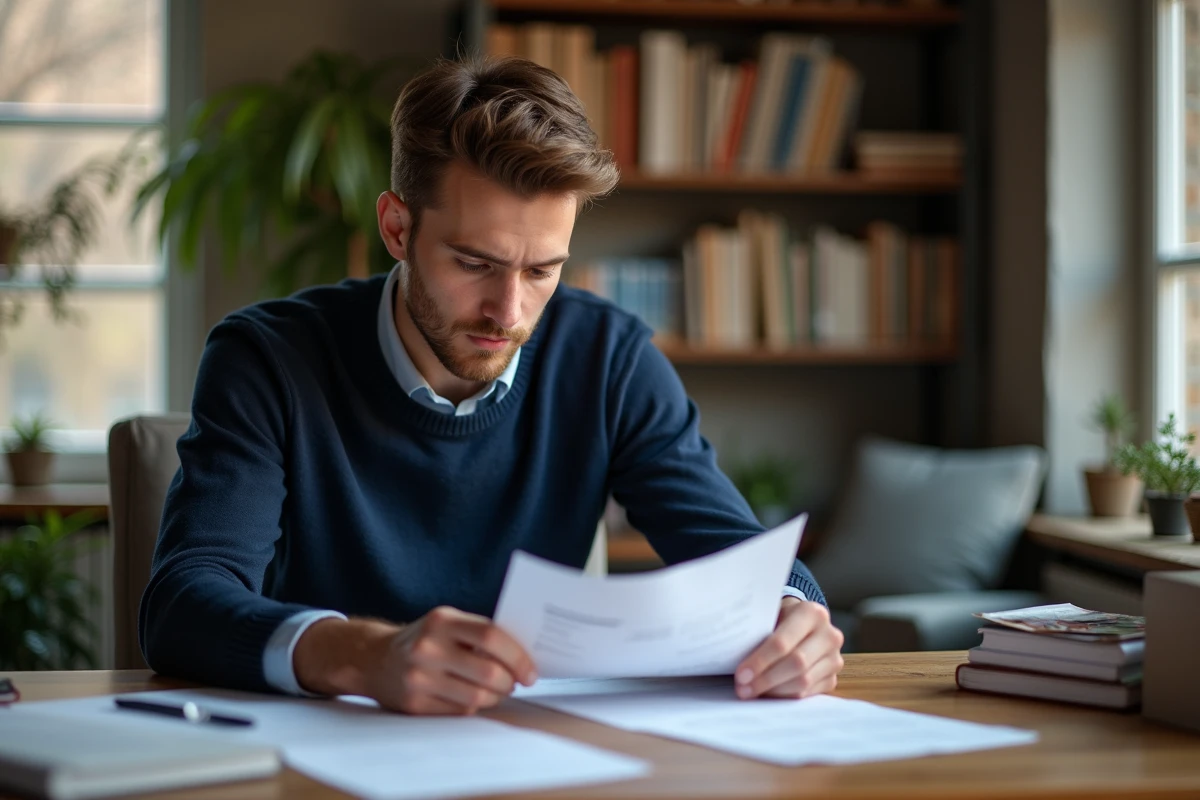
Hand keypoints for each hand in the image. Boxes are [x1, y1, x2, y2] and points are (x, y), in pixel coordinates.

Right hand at [294, 607, 537, 714]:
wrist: (373, 659)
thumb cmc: (424, 640)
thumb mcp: (446, 623)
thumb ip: (478, 634)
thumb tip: (523, 656)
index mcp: (441, 621)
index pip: (492, 637)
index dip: (518, 657)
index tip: (531, 672)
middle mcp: (428, 647)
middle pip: (488, 671)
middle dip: (510, 682)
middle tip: (515, 683)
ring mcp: (419, 677)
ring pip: (476, 697)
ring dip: (494, 697)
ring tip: (496, 691)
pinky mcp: (414, 703)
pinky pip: (459, 711)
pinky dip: (473, 706)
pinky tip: (472, 697)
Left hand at [733, 598, 843, 699]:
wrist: (802, 621)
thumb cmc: (779, 618)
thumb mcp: (770, 615)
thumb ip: (757, 631)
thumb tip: (730, 654)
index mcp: (812, 613)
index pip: (783, 642)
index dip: (760, 660)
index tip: (740, 674)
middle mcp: (829, 635)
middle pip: (796, 663)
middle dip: (765, 679)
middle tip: (742, 688)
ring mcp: (834, 658)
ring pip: (803, 681)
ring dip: (773, 691)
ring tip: (751, 692)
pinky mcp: (832, 677)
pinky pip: (808, 693)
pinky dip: (784, 696)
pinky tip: (767, 694)